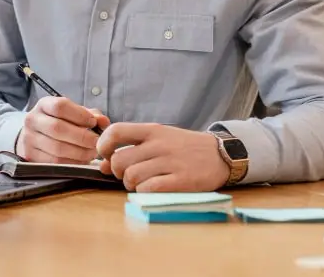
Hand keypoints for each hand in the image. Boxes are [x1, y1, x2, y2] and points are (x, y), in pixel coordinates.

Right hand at [15, 96, 110, 163]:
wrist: (37, 135)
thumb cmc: (60, 122)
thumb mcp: (74, 113)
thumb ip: (90, 115)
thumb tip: (103, 121)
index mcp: (43, 105)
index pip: (60, 106)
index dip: (80, 115)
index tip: (93, 122)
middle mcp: (33, 120)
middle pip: (58, 128)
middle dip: (82, 137)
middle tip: (96, 142)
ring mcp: (29, 139)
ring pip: (57, 148)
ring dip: (80, 152)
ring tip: (92, 152)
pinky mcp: (31, 157)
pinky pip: (55, 162)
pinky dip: (72, 162)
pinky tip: (82, 160)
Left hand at [96, 123, 229, 191]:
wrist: (220, 154)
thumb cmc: (184, 147)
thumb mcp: (160, 138)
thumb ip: (133, 147)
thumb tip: (103, 164)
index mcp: (152, 131)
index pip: (116, 131)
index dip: (104, 145)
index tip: (105, 155)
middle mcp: (159, 144)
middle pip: (119, 160)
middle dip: (117, 172)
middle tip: (127, 174)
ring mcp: (170, 162)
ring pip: (132, 176)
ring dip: (130, 184)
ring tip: (141, 182)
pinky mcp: (180, 180)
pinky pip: (149, 189)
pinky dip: (144, 192)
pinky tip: (151, 189)